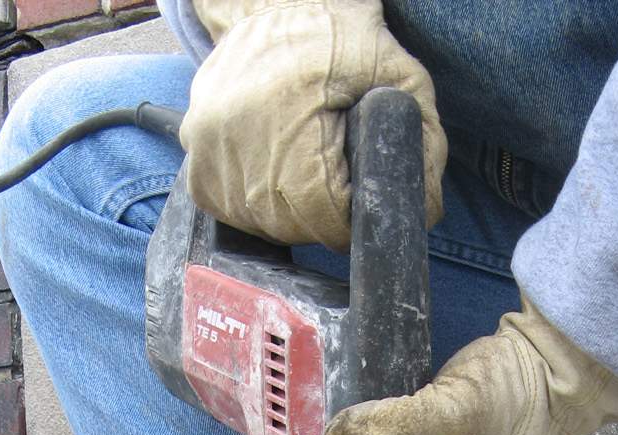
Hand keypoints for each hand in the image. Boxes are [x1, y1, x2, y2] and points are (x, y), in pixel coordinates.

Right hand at [181, 0, 445, 251]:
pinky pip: (233, 209)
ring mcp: (205, 155)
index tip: (360, 192)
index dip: (353, 216)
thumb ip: (422, 141)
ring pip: (264, 225)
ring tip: (306, 159)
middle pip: (294, 229)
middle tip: (336, 168)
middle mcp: (232, 147)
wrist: (274, 1)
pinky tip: (277, 163)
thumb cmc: (336, 34)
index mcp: (284, 128)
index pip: (326, 221)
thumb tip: (424, 210)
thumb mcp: (395, 74)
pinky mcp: (194, 158)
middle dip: (324, 213)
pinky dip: (261, 200)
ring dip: (292, 210)